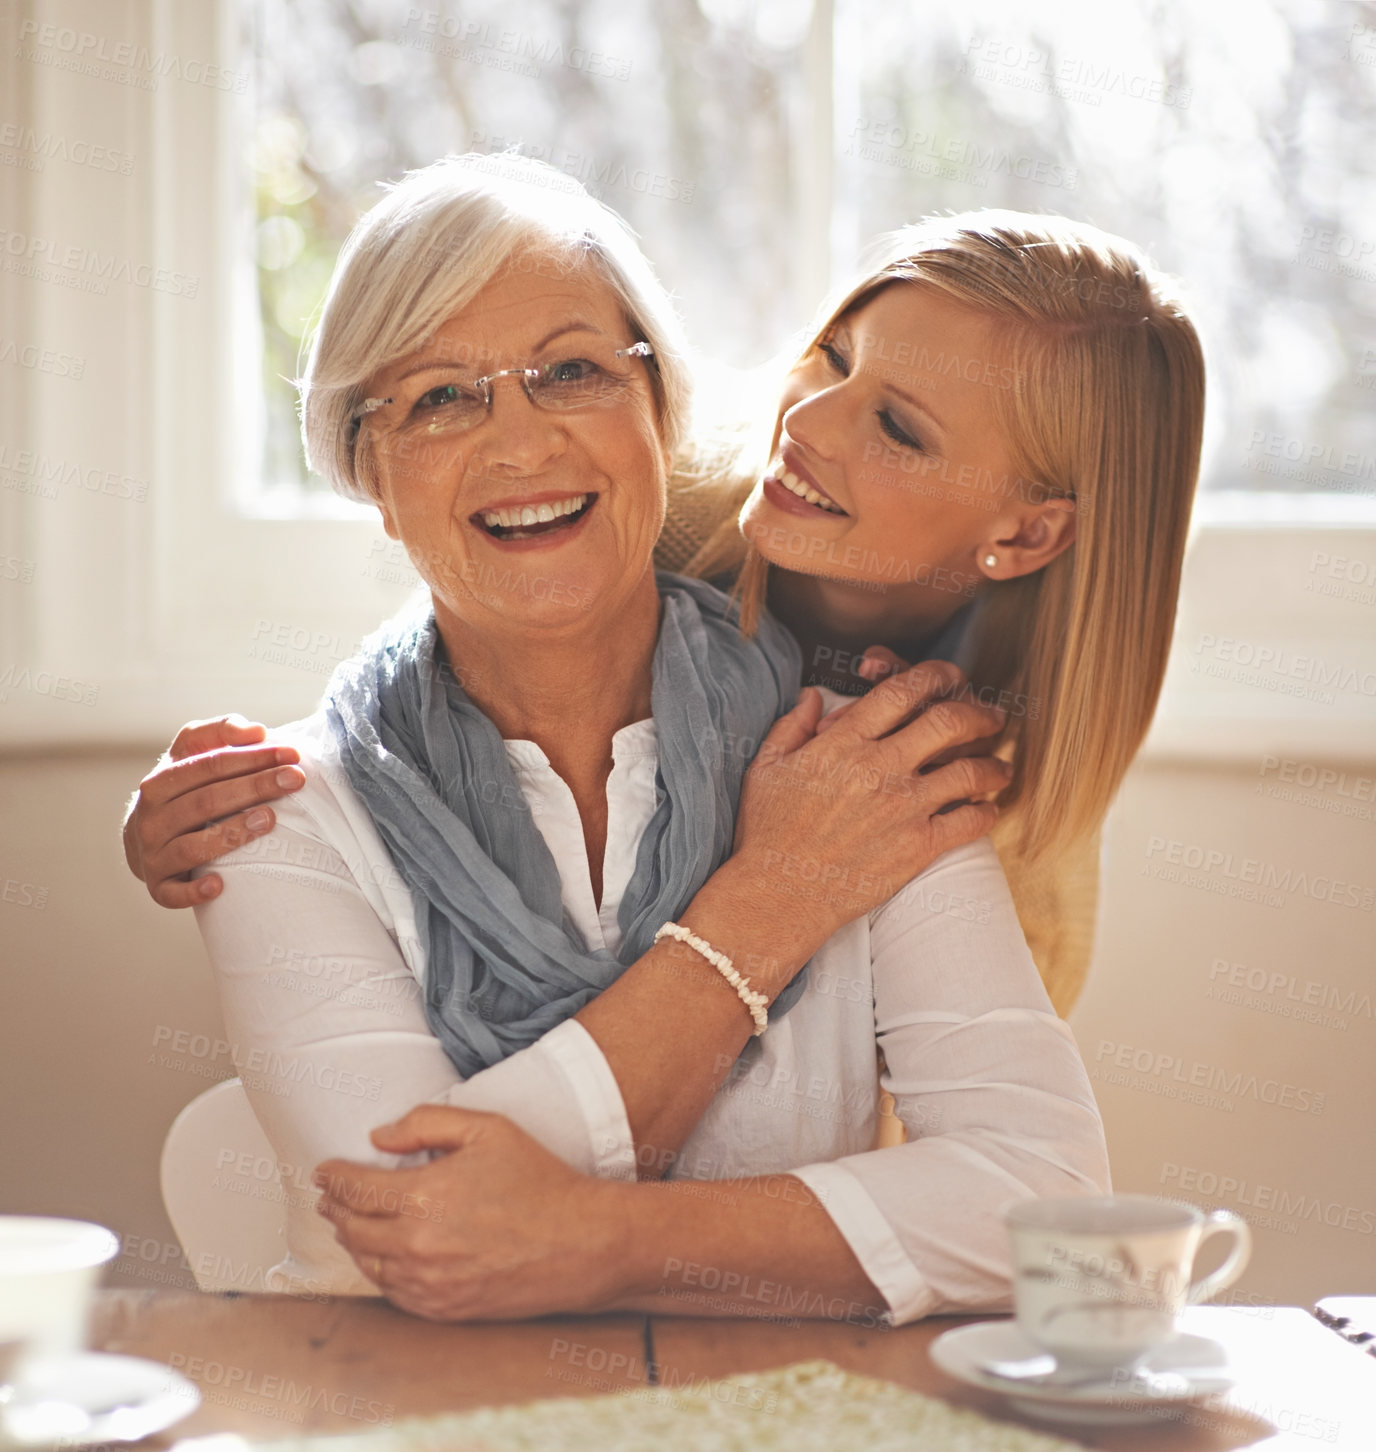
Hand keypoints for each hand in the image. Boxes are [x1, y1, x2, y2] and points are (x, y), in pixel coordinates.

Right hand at [123, 715, 305, 906]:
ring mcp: (153, 854)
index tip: (291, 755)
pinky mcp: (159, 887)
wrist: (143, 838)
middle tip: (295, 780)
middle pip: (206, 802)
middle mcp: (151, 818)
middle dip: (254, 788)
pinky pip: (172, 893)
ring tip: (270, 819)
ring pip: (192, 846)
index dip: (251, 758)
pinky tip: (220, 885)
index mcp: (160, 783)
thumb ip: (221, 732)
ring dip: (231, 833)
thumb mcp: (193, 753)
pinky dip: (193, 891)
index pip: (209, 766)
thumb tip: (257, 731)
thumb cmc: (182, 789)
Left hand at [314, 1106, 626, 1320]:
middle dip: (335, 1208)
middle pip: (352, 1228)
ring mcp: (428, 1283)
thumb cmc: (540, 1181)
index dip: (333, 1177)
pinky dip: (377, 1271)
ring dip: (351, 1240)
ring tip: (347, 1223)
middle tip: (328, 1196)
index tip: (323, 1170)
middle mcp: (417, 1246)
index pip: (355, 1189)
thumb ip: (427, 1122)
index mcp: (424, 1196)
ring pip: (368, 1263)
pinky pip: (392, 1292)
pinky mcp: (443, 1309)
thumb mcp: (488, 1129)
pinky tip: (379, 1256)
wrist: (581, 1243)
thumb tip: (379, 1137)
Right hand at [726, 657, 1010, 947]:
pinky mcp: (917, 847)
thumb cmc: (767, 832)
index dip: (934, 675)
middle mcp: (878, 768)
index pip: (902, 691)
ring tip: (1000, 766)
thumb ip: (792, 725)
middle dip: (978, 712)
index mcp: (843, 743)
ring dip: (992, 764)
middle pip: (948, 722)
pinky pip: (969, 821)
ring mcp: (902, 807)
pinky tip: (988, 808)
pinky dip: (986, 811)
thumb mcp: (766, 767)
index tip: (949, 676)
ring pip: (968, 771)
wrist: (778, 895)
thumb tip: (812, 695)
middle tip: (991, 716)